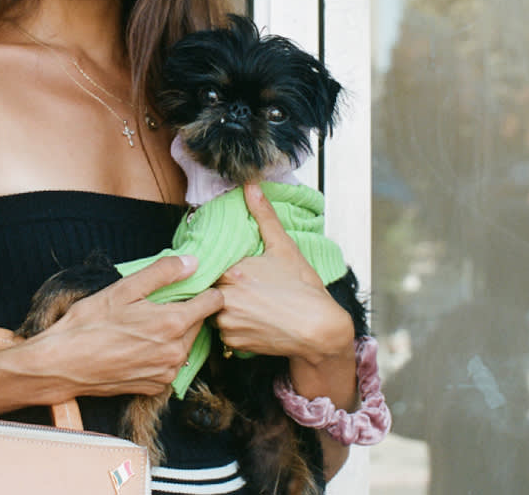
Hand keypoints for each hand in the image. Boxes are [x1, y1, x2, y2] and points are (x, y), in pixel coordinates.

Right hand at [36, 255, 223, 396]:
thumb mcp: (124, 288)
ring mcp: (167, 373)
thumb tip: (193, 262)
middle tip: (159, 303)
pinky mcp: (156, 387)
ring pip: (186, 344)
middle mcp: (176, 352)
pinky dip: (163, 353)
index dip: (207, 290)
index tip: (196, 284)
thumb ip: (162, 272)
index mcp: (173, 323)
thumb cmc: (90, 323)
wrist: (64, 364)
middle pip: (199, 323)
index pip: (213, 302)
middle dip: (187, 311)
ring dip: (175, 333)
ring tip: (145, 324)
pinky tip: (139, 345)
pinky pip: (171, 364)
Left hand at [213, 183, 353, 364]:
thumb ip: (264, 216)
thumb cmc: (304, 289)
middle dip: (221, 285)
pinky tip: (252, 319)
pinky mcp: (232, 343)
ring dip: (225, 306)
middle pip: (209, 287)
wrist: (320, 330)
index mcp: (232, 272)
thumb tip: (250, 186)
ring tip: (250, 302)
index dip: (217, 264)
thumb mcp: (284, 247)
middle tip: (243, 285)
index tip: (229, 266)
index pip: (207, 264)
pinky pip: (223, 331)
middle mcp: (224, 298)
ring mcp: (227, 323)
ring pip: (213, 310)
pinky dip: (233, 326)